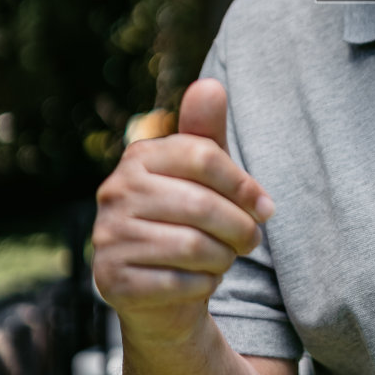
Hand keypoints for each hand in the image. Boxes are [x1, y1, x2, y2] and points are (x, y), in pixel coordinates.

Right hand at [93, 80, 273, 346]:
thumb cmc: (189, 220)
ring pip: (192, 247)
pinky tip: (200, 281)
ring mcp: (107, 237)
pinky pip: (178, 282)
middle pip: (202, 205)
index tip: (266, 208)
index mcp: (139, 157)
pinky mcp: (110, 280)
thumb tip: (210, 85)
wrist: (160, 288)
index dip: (244, 184)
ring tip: (224, 259)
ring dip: (223, 259)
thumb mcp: (202, 175)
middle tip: (251, 241)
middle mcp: (115, 192)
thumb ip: (207, 133)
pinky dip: (203, 285)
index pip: (204, 156)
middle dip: (240, 228)